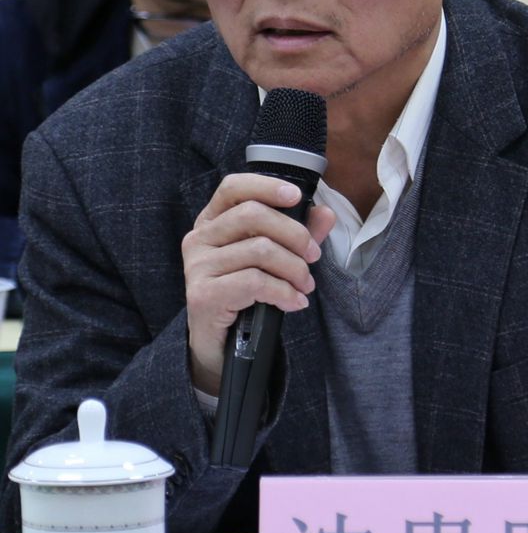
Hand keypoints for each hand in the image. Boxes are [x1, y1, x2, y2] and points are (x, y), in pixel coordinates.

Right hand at [182, 173, 335, 394]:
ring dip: (294, 269)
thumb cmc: (246, 294)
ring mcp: (197, 266)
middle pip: (254, 215)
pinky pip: (254, 282)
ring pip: (260, 250)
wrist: (220, 346)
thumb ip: (298, 233)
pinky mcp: (203, 294)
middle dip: (295, 235)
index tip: (296, 196)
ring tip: (305, 285)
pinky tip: (295, 302)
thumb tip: (325, 213)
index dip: (266, 186)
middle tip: (314, 257)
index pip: (233, 187)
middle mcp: (199, 238)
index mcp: (212, 221)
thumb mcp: (273, 259)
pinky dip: (283, 292)